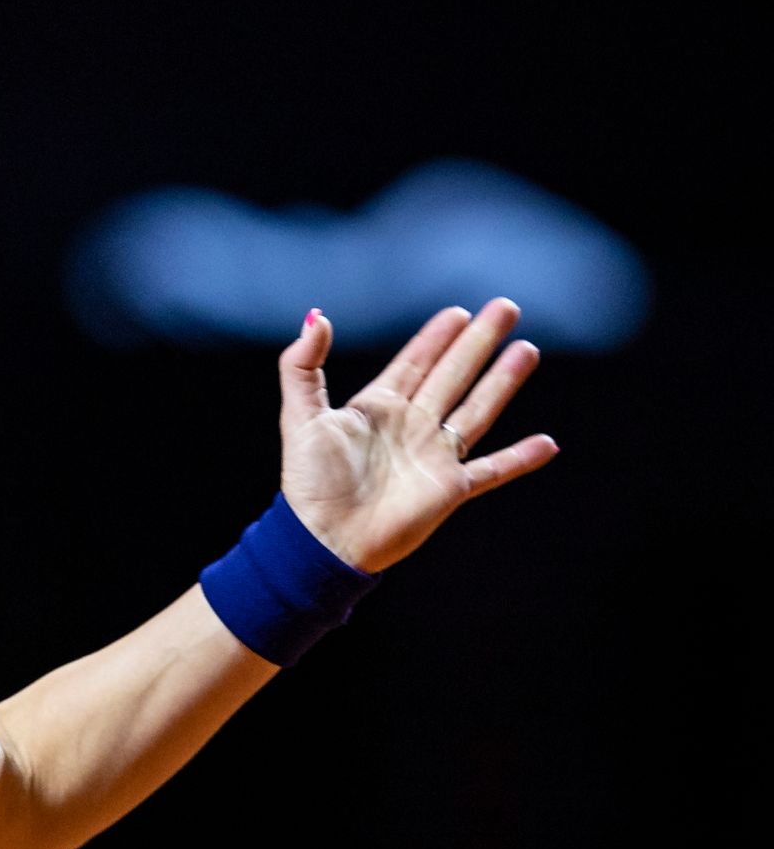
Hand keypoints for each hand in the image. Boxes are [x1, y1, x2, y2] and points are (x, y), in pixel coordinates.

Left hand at [277, 299, 559, 572]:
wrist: (323, 540)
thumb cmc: (308, 484)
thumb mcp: (300, 416)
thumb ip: (301, 365)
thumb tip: (317, 317)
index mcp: (377, 410)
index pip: (414, 363)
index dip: (436, 337)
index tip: (458, 312)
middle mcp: (410, 428)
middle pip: (453, 375)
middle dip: (478, 342)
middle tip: (505, 308)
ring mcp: (433, 457)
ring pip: (477, 410)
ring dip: (503, 381)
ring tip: (526, 350)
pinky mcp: (449, 489)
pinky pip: (493, 470)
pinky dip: (521, 459)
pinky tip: (548, 444)